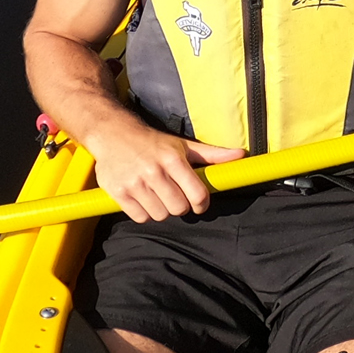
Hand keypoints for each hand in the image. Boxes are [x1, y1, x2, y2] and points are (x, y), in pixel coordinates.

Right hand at [87, 121, 245, 222]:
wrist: (113, 134)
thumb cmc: (153, 142)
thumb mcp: (182, 145)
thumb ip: (212, 154)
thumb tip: (241, 155)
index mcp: (173, 159)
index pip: (197, 194)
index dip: (201, 204)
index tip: (199, 203)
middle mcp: (154, 172)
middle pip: (179, 209)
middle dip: (181, 206)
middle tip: (176, 197)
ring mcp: (135, 184)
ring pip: (160, 215)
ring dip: (162, 211)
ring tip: (158, 196)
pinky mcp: (118, 193)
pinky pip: (140, 218)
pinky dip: (144, 214)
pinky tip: (144, 199)